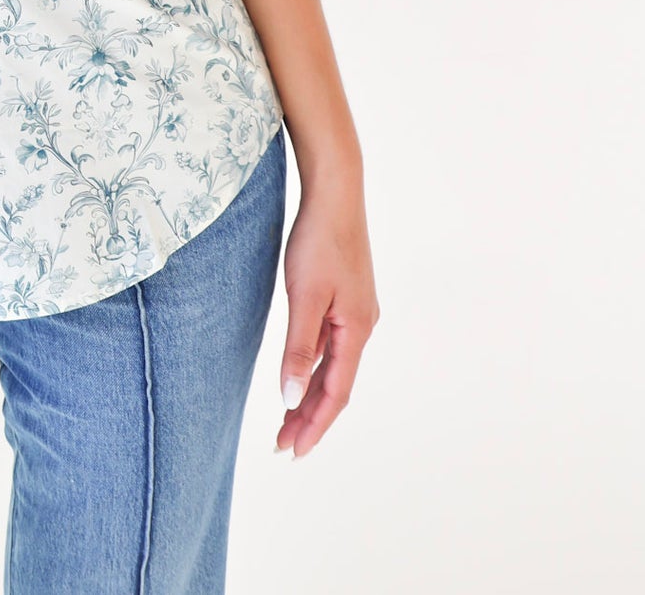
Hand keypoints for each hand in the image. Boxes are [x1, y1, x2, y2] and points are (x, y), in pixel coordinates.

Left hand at [272, 165, 377, 457]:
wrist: (334, 193)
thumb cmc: (319, 240)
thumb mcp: (303, 295)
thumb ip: (298, 348)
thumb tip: (290, 399)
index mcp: (355, 331)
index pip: (334, 393)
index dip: (313, 425)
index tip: (292, 451)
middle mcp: (361, 327)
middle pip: (335, 386)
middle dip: (309, 417)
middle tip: (283, 447)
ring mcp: (355, 314)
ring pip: (332, 368)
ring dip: (309, 395)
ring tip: (286, 422)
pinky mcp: (345, 300)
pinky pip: (329, 347)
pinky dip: (313, 368)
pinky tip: (298, 375)